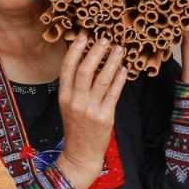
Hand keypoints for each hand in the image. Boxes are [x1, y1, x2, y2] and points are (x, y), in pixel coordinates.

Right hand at [56, 34, 127, 188]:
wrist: (81, 153)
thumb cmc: (76, 127)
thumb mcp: (68, 106)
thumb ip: (75, 87)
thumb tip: (86, 61)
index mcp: (64, 96)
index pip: (68, 68)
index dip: (75, 50)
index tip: (83, 36)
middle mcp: (75, 101)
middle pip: (84, 71)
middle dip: (95, 52)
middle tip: (105, 38)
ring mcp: (90, 109)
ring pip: (101, 80)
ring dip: (111, 62)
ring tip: (119, 49)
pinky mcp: (105, 117)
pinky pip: (113, 93)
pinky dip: (119, 79)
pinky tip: (124, 69)